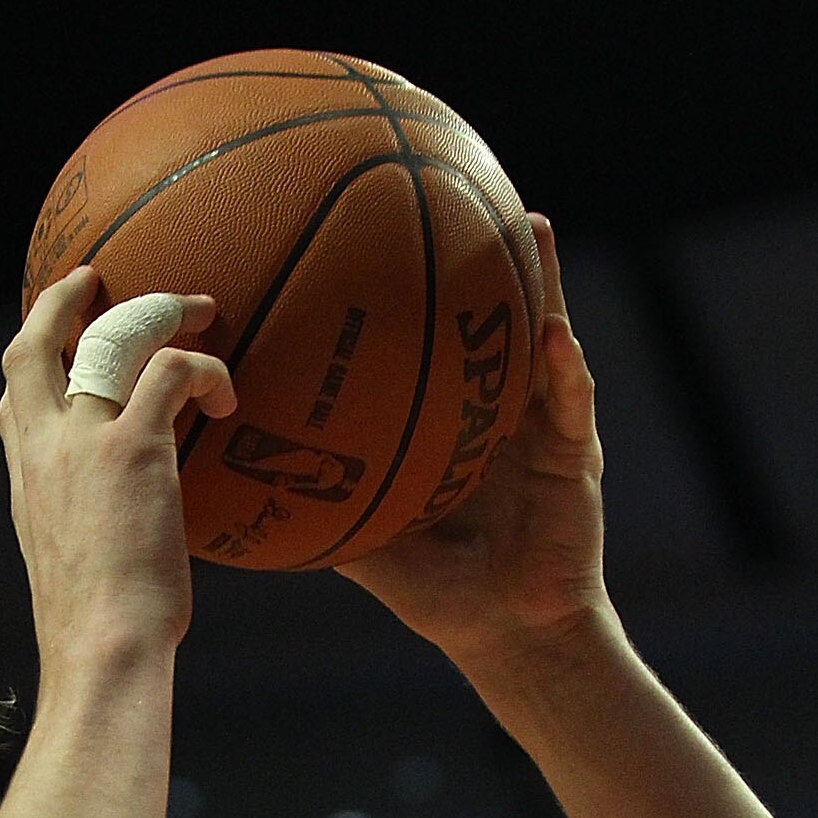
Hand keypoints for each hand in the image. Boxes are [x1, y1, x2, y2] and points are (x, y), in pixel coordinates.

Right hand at [0, 271, 234, 667]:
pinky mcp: (134, 446)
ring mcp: (84, 441)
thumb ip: (87, 536)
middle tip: (96, 280)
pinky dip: (205, 371)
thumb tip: (123, 546)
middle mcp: (43, 449)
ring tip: (199, 311)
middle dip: (61, 301)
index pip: (14, 401)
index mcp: (27, 481)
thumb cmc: (98, 636)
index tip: (58, 342)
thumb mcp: (74, 573)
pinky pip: (172, 370)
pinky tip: (227, 400)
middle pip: (31, 346)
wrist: (102, 649)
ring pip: (110, 337)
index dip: (35, 361)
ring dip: (157, 311)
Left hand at [336, 217, 611, 676]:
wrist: (508, 632)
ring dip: (541, 283)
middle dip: (476, 253)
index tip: (373, 230)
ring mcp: (538, 420)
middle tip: (458, 185)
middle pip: (486, 315)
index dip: (408, 288)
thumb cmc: (439, 591)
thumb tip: (243, 493)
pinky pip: (571, 400)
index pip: (426, 339)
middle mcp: (494, 404)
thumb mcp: (368, 548)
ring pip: (542, 337)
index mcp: (447, 416)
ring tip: (530, 226)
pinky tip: (556, 336)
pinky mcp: (574, 450)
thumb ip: (320, 512)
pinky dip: (565, 367)